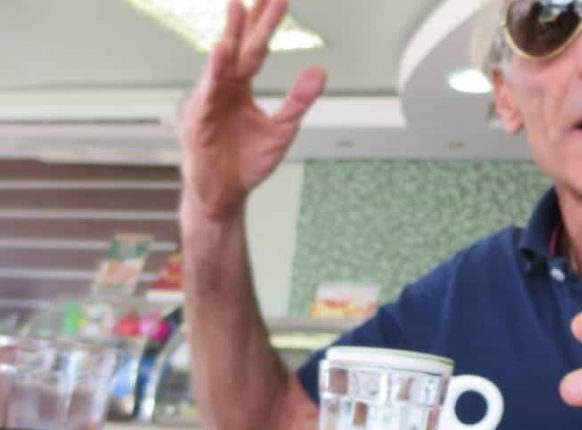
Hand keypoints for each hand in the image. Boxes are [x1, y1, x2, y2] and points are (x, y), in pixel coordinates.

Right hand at [179, 0, 325, 221]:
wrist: (224, 196)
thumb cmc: (246, 163)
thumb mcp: (282, 129)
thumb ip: (299, 99)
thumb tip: (319, 70)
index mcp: (238, 86)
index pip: (255, 48)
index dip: (265, 23)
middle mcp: (222, 87)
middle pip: (240, 47)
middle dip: (252, 18)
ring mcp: (208, 101)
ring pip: (222, 63)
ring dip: (231, 34)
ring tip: (238, 6)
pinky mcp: (200, 120)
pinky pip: (209, 90)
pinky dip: (216, 69)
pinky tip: (222, 49)